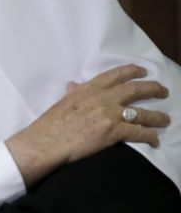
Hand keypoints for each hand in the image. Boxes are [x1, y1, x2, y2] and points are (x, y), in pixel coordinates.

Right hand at [6, 64, 169, 186]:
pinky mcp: (112, 132)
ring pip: (142, 112)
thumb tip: (72, 85)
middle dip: (153, 89)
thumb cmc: (50, 124)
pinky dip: (150, 135)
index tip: (142, 71)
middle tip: (163, 91)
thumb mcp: (62, 102)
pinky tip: (154, 139)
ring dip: (157, 116)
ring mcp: (108, 114)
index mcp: (88, 89)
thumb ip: (72, 93)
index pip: (115, 75)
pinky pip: (138, 132)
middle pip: (135, 89)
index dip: (132, 71)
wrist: (46, 141)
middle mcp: (102, 98)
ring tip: (165, 119)